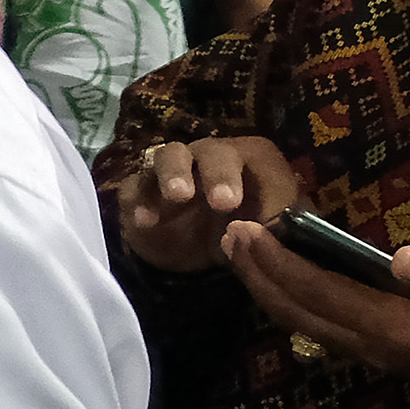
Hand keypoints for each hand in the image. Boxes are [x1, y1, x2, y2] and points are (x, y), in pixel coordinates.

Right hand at [115, 135, 300, 274]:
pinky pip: (135, 185)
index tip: (231, 203)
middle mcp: (210, 158)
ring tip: (177, 196)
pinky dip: (139, 199)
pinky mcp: (143, 191)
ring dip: (172, 173)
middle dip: (215, 173)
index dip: (245, 174)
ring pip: (168, 155)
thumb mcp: (272, 236)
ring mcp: (173, 171)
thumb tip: (259, 233)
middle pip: (210, 150)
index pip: (252, 153)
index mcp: (250, 162)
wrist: (203, 258)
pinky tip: (146, 221)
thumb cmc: (245, 234)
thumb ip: (274, 233)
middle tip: (221, 203)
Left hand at [218, 223, 409, 406]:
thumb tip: (402, 260)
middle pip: (299, 313)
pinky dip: (301, 303)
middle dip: (259, 276)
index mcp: (396, 330)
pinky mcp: (394, 357)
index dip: (276, 262)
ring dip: (274, 290)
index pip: (316, 292)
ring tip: (247, 256)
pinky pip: (330, 329)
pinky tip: (296, 285)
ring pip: (310, 325)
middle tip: (227, 237)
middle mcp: (378, 349)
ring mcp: (384, 357)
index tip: (243, 230)